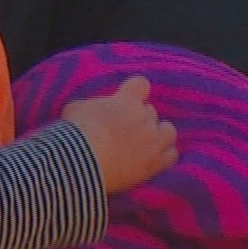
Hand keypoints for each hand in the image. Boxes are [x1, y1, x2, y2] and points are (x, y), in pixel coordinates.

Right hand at [62, 76, 177, 192]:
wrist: (82, 162)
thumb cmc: (76, 132)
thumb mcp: (78, 107)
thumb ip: (95, 105)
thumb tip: (96, 110)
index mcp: (127, 100)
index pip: (141, 84)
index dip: (135, 90)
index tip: (127, 97)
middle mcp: (144, 117)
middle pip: (150, 110)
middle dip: (139, 117)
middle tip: (124, 128)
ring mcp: (153, 141)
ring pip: (168, 130)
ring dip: (158, 133)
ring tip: (145, 141)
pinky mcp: (155, 163)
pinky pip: (171, 155)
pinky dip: (164, 155)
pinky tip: (152, 158)